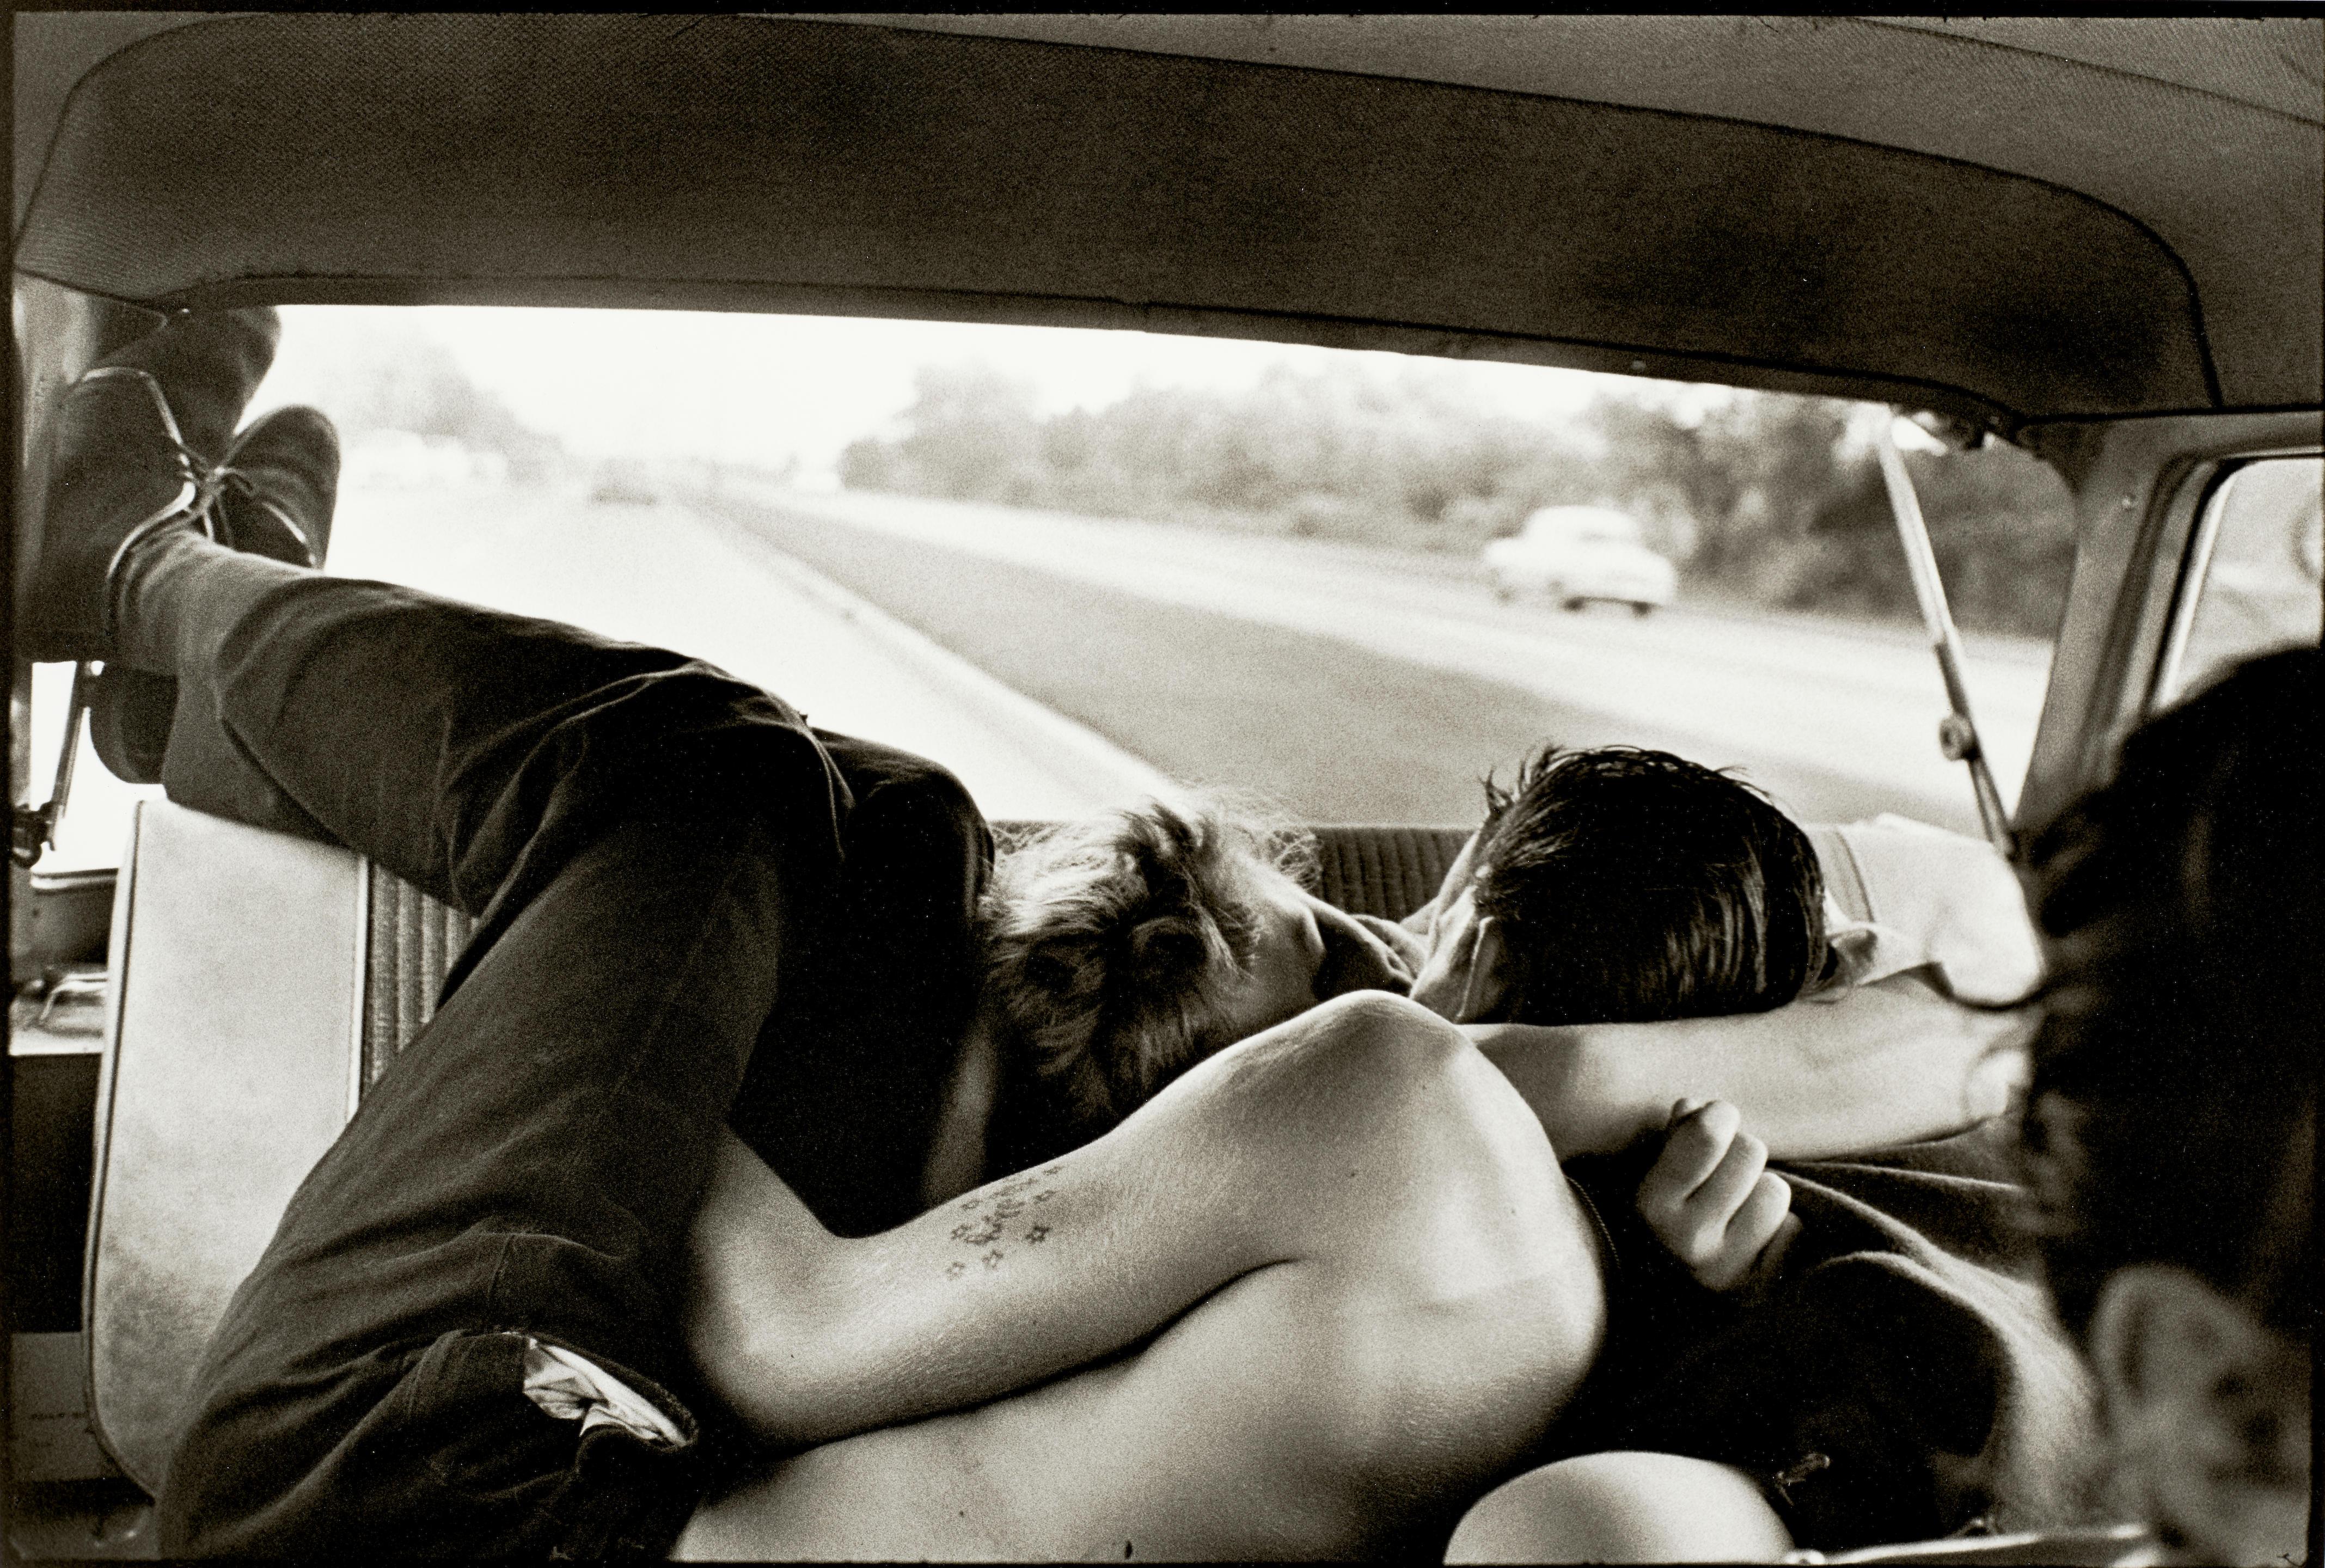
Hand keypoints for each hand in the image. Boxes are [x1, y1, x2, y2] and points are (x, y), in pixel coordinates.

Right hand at [1635, 1098, 1801, 1292]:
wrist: (1680, 1297)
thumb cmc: (1679, 1212)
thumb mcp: (1663, 1169)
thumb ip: (1678, 1133)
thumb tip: (1695, 1108)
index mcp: (1651, 1204)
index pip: (1707, 1134)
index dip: (1719, 1116)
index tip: (1715, 1121)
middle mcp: (1684, 1240)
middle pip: (1749, 1151)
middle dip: (1743, 1155)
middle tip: (1729, 1174)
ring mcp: (1725, 1271)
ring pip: (1774, 1191)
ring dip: (1764, 1193)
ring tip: (1743, 1209)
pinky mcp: (1763, 1290)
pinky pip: (1793, 1231)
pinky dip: (1782, 1230)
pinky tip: (1759, 1241)